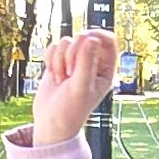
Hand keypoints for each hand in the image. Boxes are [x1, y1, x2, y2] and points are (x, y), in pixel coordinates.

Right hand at [27, 29, 120, 150]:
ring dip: (59, 58)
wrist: (50, 123)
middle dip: (72, 52)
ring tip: (62, 79)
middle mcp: (92, 63)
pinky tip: (52, 74)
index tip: (83, 39)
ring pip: (66, 41)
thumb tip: (91, 39)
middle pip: (84, 38)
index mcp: (105, 70)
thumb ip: (86, 62)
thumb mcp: (80, 87)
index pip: (108, 41)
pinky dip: (50, 58)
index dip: (96, 35)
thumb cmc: (70, 110)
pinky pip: (54, 46)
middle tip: (70, 72)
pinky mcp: (59, 62)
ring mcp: (74, 61)